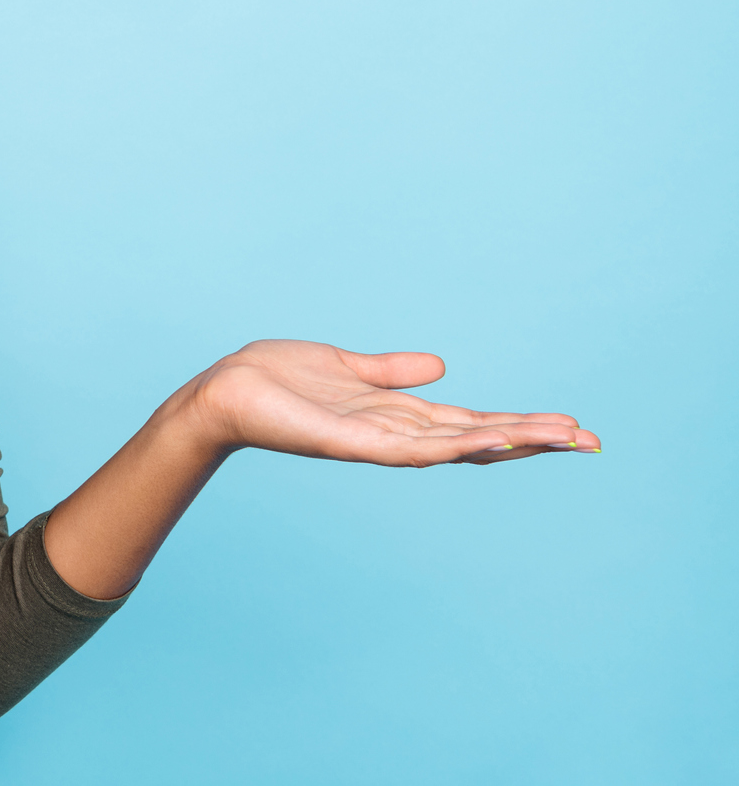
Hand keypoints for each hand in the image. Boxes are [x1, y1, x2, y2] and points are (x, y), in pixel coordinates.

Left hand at [186, 339, 599, 465]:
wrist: (223, 392)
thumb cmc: (275, 379)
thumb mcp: (345, 365)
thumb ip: (391, 370)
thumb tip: (441, 366)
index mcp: (395, 413)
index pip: (470, 421)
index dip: (519, 424)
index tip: (571, 426)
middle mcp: (393, 432)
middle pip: (476, 437)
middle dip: (531, 438)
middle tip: (591, 439)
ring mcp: (374, 440)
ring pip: (453, 445)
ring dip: (505, 441)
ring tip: (556, 438)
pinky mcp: (349, 442)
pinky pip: (406, 448)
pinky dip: (447, 445)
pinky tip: (485, 442)